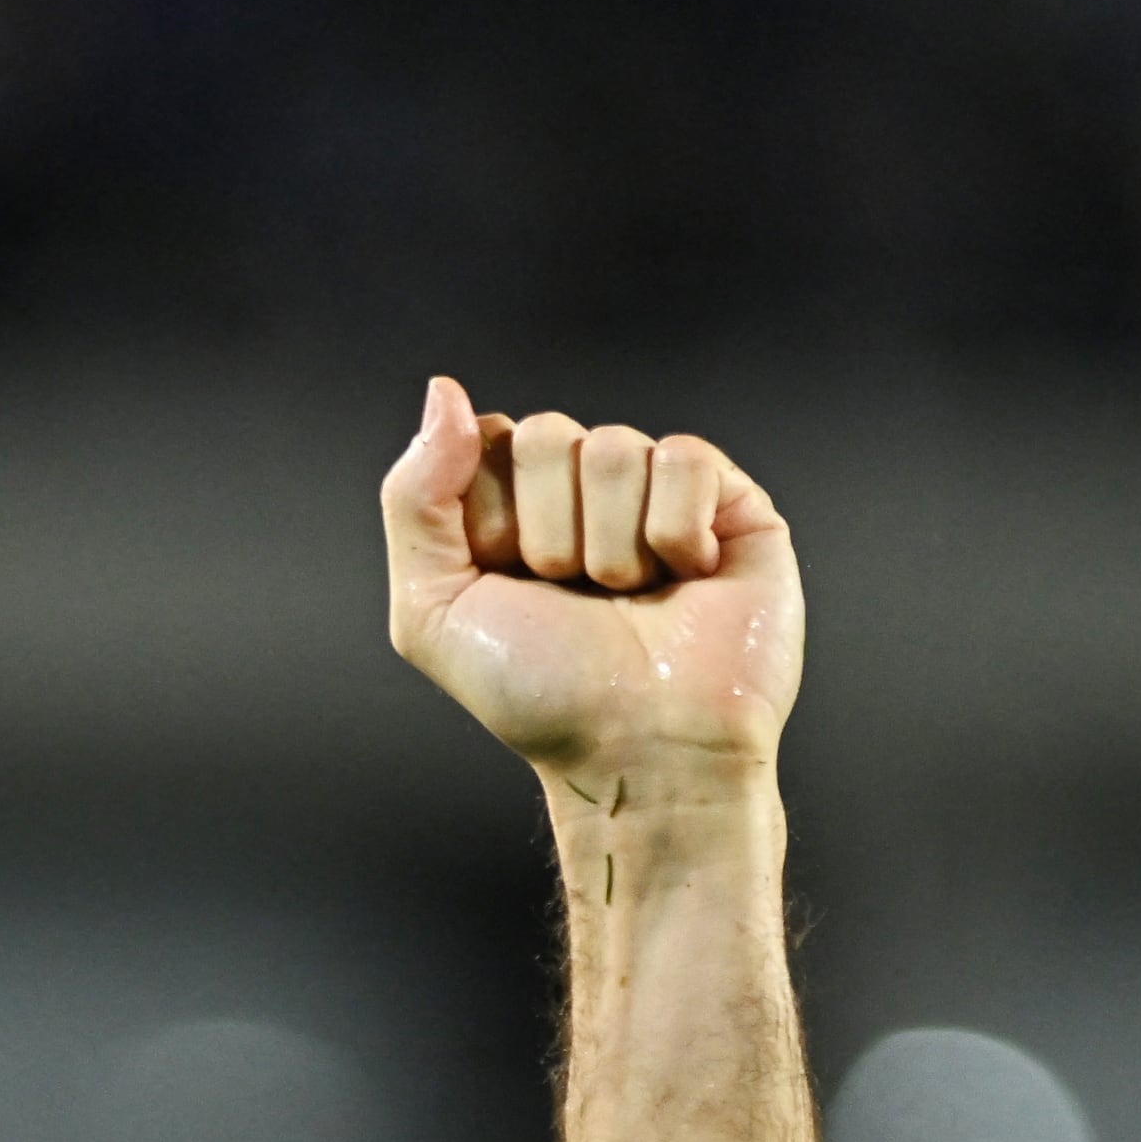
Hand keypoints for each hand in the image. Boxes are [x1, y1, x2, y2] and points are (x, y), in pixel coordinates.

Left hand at [380, 379, 798, 788]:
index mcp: (510, 512)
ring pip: (613, 446)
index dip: (489, 517)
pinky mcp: (727, 500)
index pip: (483, 440)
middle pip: (546, 434)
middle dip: (549, 532)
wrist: (640, 750)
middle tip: (573, 597)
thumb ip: (413, 498)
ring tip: (628, 600)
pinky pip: (682, 457)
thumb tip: (444, 391)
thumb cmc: (541, 695)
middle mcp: (581, 494)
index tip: (506, 582)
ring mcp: (654, 492)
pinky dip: (672, 533)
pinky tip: (685, 579)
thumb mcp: (432, 609)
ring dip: (611, 545)